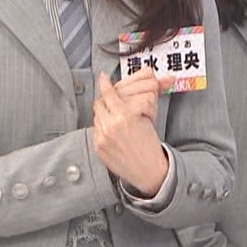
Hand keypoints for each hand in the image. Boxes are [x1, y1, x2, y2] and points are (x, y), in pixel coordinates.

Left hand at [92, 73, 168, 196]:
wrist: (148, 170)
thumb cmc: (150, 145)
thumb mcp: (148, 120)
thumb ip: (139, 103)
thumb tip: (147, 86)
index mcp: (125, 116)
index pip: (109, 94)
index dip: (104, 84)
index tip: (102, 77)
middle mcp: (110, 126)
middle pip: (99, 104)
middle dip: (105, 101)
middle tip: (111, 102)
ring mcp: (102, 137)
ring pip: (96, 117)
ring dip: (103, 115)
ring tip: (115, 120)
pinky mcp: (98, 147)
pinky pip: (96, 130)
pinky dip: (102, 128)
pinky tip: (113, 132)